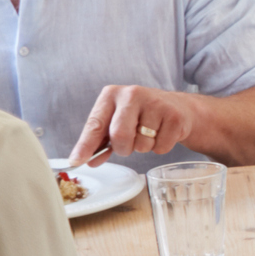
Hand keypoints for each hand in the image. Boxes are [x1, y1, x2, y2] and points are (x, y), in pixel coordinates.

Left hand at [71, 82, 202, 167]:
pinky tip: (163, 133)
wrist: (177, 106)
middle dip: (123, 148)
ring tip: (150, 134)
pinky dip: (160, 147)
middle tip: (129, 145)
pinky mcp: (174, 115)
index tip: (77, 160)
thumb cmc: (140, 115)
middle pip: (119, 135)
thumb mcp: (117, 121)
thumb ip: (101, 141)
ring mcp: (155, 103)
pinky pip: (161, 148)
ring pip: (142, 145)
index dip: (86, 145)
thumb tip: (87, 160)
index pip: (95, 124)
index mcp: (111, 95)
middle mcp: (132, 94)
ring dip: (144, 147)